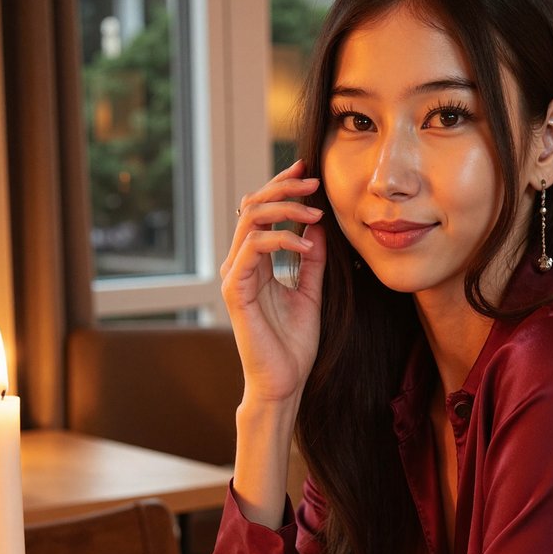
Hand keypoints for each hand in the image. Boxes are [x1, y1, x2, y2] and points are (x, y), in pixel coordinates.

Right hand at [221, 159, 326, 405]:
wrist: (285, 381)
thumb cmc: (294, 343)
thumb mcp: (311, 292)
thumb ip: (311, 260)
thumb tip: (318, 226)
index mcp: (255, 262)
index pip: (263, 211)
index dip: (283, 187)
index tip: (310, 172)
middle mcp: (240, 263)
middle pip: (253, 206)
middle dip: (283, 187)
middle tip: (313, 180)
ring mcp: (234, 275)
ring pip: (251, 220)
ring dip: (285, 207)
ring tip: (316, 211)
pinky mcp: (235, 290)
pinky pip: (253, 248)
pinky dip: (282, 239)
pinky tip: (307, 244)